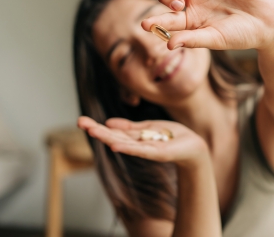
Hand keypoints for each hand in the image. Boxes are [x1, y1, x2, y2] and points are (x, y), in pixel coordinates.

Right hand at [78, 116, 208, 168]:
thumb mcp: (149, 127)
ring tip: (92, 131)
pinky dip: (127, 147)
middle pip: (114, 136)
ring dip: (107, 137)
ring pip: (123, 142)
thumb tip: (109, 122)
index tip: (81, 120)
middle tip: (79, 122)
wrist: (194, 146)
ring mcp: (146, 150)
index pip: (112, 131)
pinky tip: (114, 144)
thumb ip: (130, 127)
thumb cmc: (173, 137)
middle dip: (97, 130)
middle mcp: (137, 144)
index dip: (97, 126)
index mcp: (135, 137)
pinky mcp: (158, 153)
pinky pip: (140, 150)